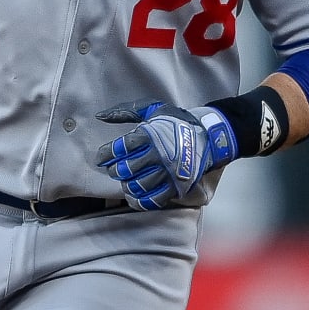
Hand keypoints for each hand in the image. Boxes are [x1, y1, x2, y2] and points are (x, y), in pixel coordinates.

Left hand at [94, 99, 238, 209]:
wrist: (208, 136)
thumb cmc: (176, 122)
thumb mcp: (152, 109)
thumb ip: (125, 111)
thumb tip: (99, 116)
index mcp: (149, 135)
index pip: (119, 148)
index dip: (105, 154)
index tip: (101, 158)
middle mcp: (158, 154)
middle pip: (126, 169)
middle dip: (115, 170)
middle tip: (115, 169)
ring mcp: (168, 172)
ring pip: (138, 185)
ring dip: (126, 185)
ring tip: (126, 181)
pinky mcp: (176, 186)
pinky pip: (154, 199)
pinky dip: (140, 201)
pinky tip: (134, 196)